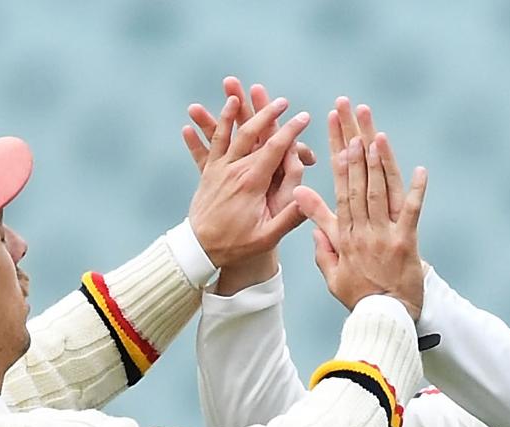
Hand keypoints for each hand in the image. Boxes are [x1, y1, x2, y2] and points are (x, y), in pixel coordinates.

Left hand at [185, 91, 311, 268]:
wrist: (199, 249)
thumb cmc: (236, 245)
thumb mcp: (267, 236)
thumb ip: (290, 217)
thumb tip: (309, 197)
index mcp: (251, 182)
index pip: (275, 147)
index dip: (291, 130)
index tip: (304, 116)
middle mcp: (233, 170)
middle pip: (251, 133)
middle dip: (267, 112)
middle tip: (282, 100)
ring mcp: (218, 170)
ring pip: (228, 134)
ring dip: (235, 112)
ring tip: (239, 93)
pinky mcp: (208, 173)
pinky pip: (210, 145)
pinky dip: (212, 128)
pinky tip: (206, 116)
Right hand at [295, 103, 427, 319]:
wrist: (384, 319)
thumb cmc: (359, 295)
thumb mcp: (331, 271)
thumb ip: (321, 240)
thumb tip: (306, 209)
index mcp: (344, 233)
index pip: (339, 185)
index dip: (338, 152)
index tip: (336, 126)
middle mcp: (362, 228)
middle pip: (356, 179)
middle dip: (354, 142)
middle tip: (350, 112)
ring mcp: (384, 234)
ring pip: (379, 190)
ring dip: (377, 160)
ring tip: (374, 131)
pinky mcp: (407, 243)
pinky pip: (411, 212)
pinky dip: (415, 190)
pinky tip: (420, 169)